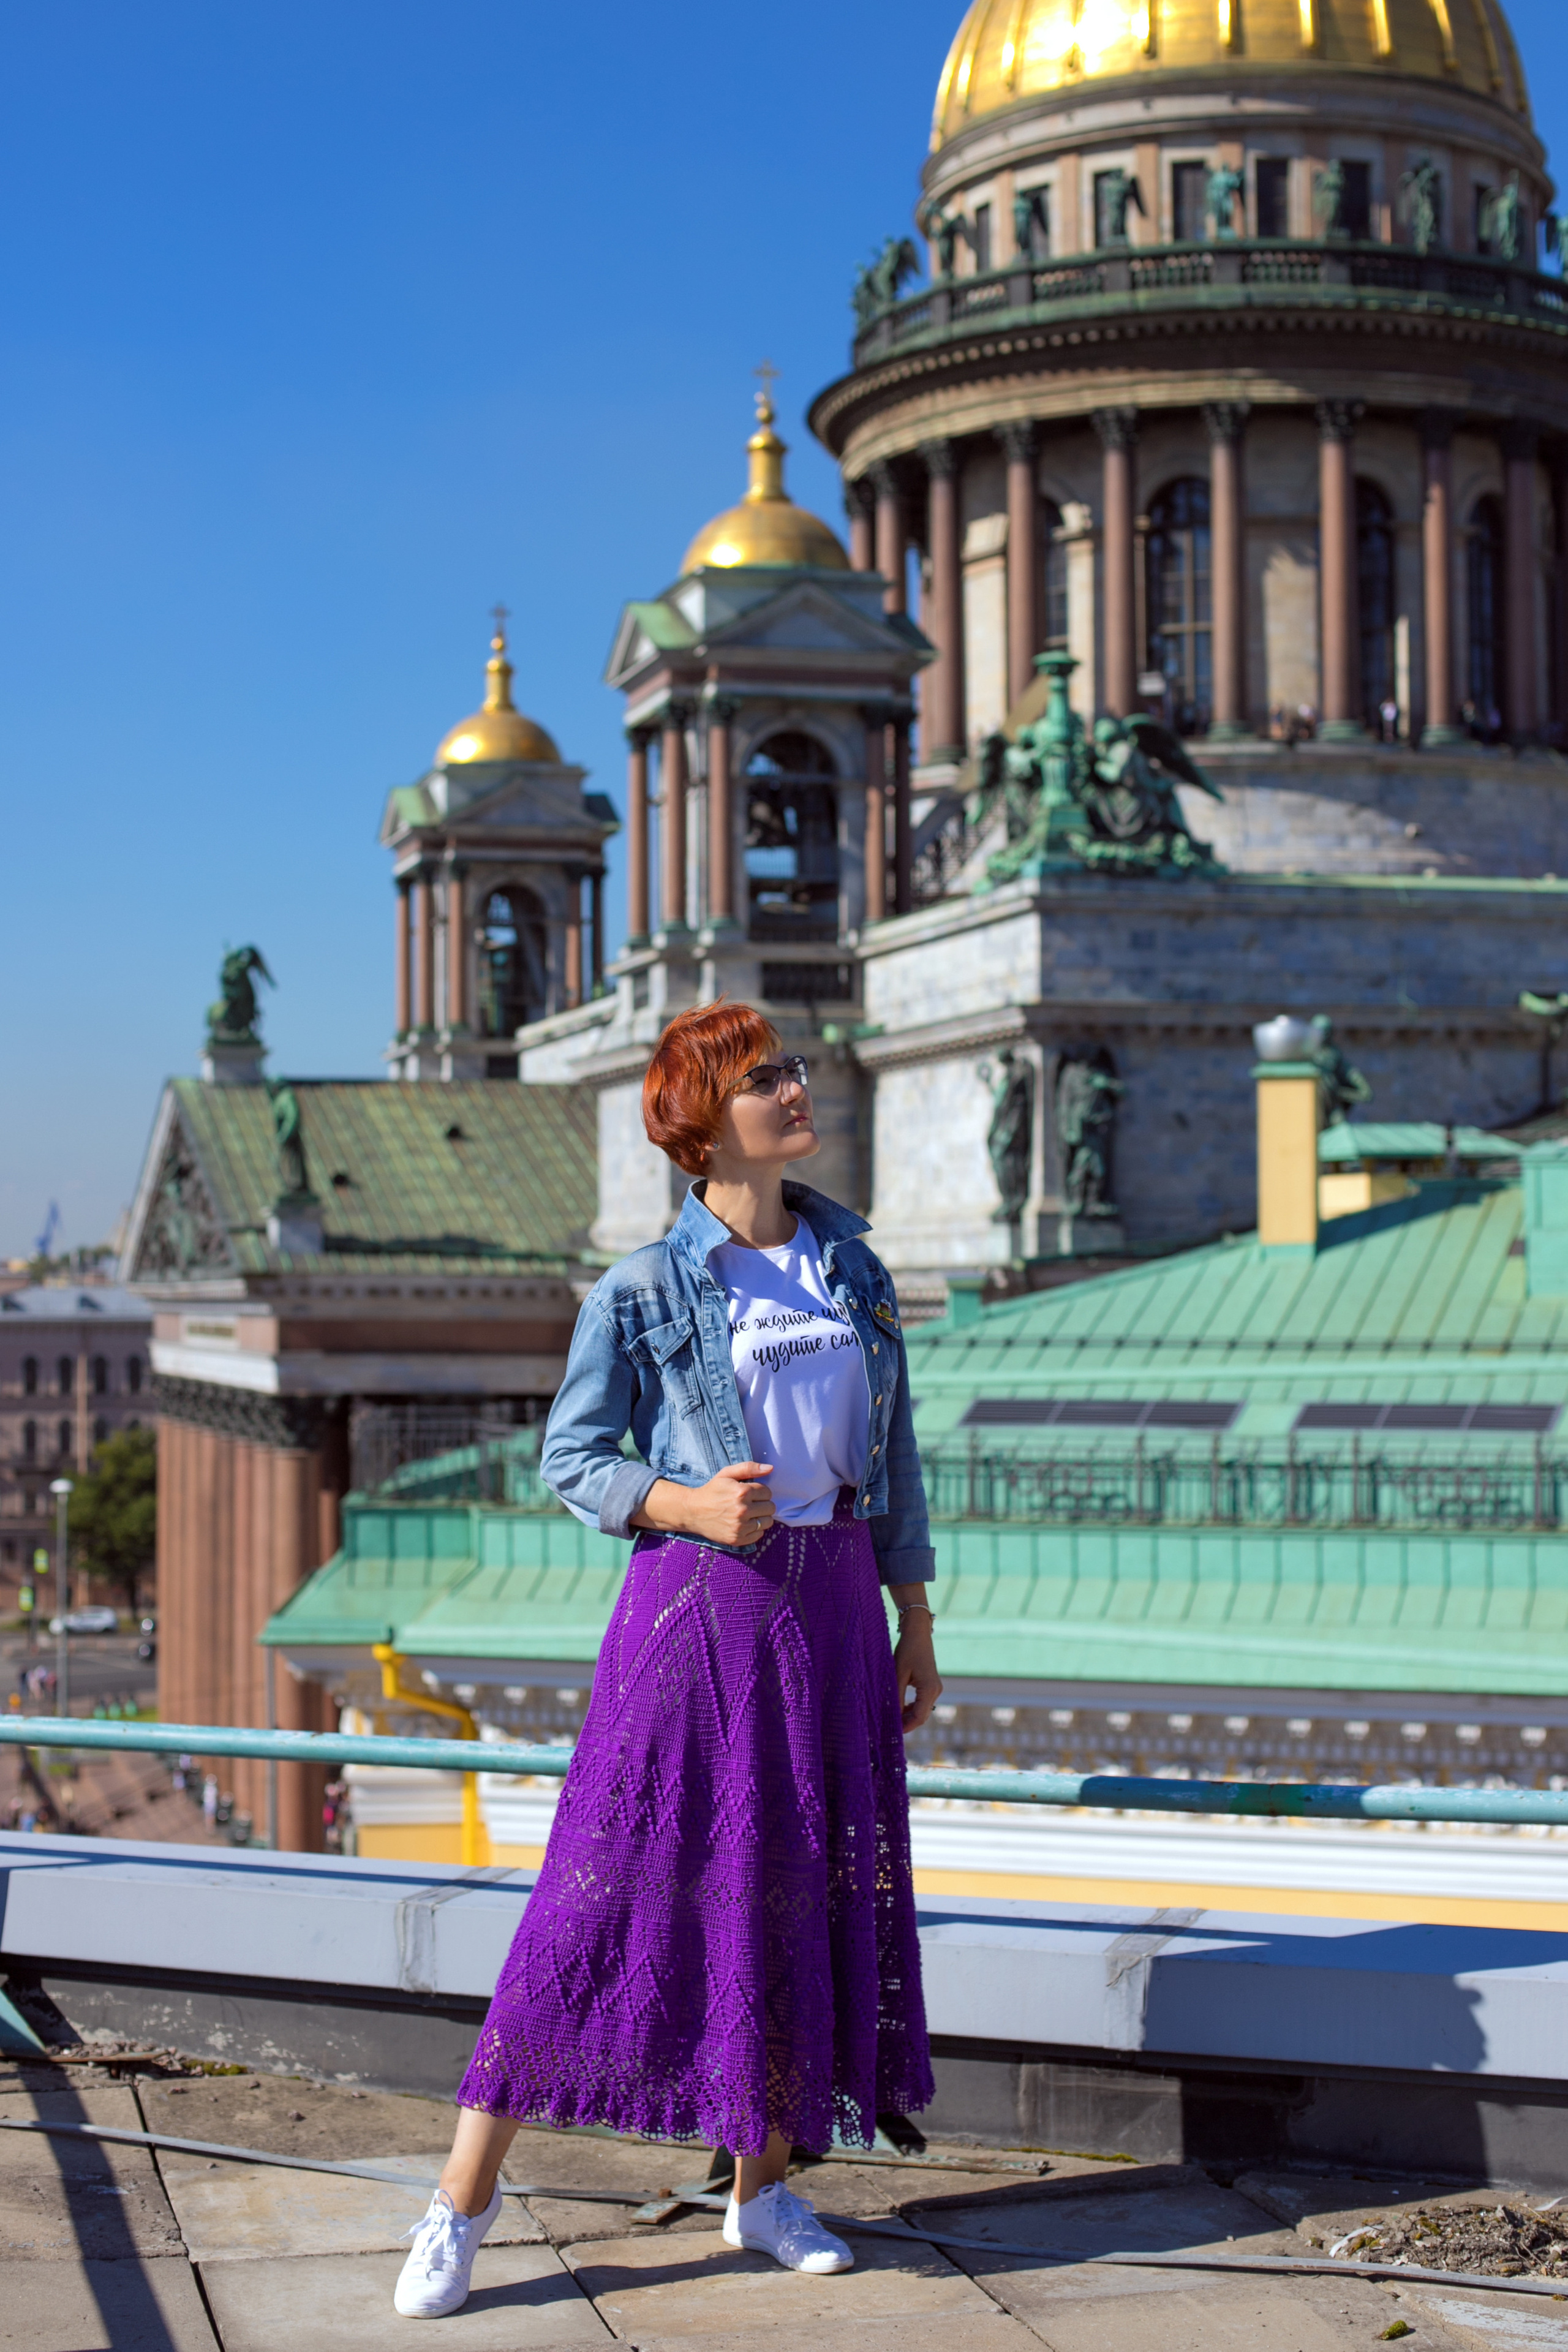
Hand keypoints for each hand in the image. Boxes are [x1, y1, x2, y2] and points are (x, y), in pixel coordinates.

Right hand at [636, 1462, 776, 1546]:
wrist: (692, 1512)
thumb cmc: (711, 1490)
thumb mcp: (726, 1474)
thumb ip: (749, 1468)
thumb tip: (770, 1468)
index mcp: (742, 1492)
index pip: (768, 1492)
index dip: (760, 1491)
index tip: (750, 1493)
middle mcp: (742, 1510)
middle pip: (770, 1507)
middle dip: (763, 1504)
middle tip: (750, 1503)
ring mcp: (740, 1527)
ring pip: (768, 1522)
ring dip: (761, 1517)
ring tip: (749, 1514)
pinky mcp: (737, 1539)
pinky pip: (759, 1534)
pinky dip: (755, 1529)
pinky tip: (744, 1524)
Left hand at [893, 1618, 941, 1733]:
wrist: (917, 1633)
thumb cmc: (907, 1650)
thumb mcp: (898, 1674)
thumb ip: (896, 1697)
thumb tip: (892, 1716)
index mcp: (929, 1689)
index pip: (919, 1716)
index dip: (906, 1726)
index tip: (893, 1732)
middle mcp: (936, 1690)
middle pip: (922, 1716)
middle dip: (907, 1723)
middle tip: (889, 1728)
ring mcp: (935, 1688)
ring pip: (923, 1710)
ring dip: (909, 1716)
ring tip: (892, 1719)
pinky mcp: (932, 1685)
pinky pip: (923, 1703)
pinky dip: (912, 1708)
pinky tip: (900, 1708)